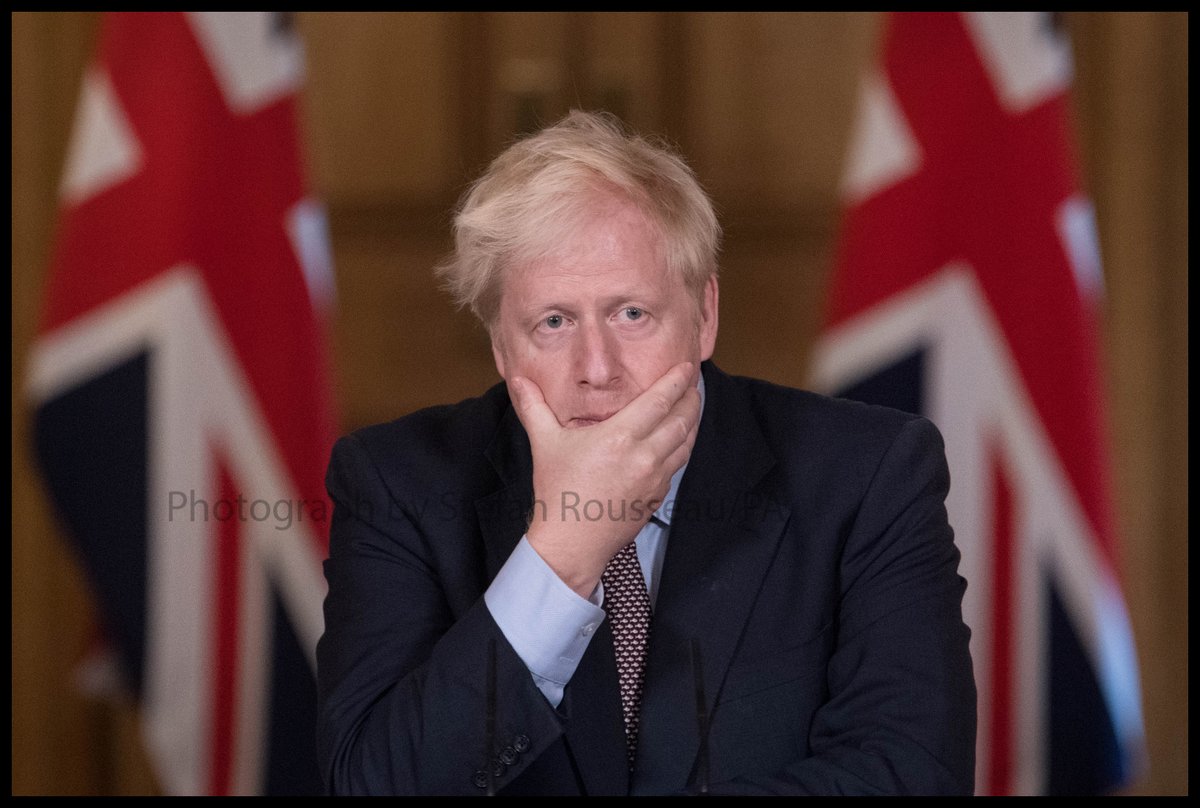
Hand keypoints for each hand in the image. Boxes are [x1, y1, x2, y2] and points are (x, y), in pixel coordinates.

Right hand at [509, 362, 701, 596]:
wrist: (571, 544)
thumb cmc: (558, 492)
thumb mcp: (544, 443)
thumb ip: (534, 407)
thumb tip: (517, 379)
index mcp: (619, 437)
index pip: (660, 401)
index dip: (677, 381)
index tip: (687, 366)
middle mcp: (644, 456)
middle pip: (682, 419)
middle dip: (691, 397)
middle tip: (692, 382)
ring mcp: (655, 479)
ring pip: (686, 442)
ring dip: (692, 421)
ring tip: (691, 406)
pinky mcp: (657, 496)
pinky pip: (678, 465)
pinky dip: (683, 446)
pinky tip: (678, 439)